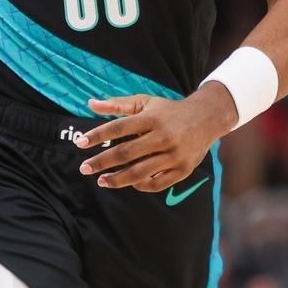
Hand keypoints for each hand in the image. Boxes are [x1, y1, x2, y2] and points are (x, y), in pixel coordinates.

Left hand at [73, 82, 237, 191]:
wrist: (207, 118)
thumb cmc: (169, 110)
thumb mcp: (145, 102)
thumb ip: (117, 104)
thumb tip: (90, 104)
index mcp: (152, 118)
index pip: (119, 127)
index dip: (98, 135)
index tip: (80, 143)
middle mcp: (163, 136)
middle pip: (127, 152)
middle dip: (102, 162)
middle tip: (84, 168)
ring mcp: (174, 155)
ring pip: (140, 172)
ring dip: (118, 179)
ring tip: (101, 181)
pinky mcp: (183, 169)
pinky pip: (157, 184)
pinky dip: (141, 185)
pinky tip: (128, 183)